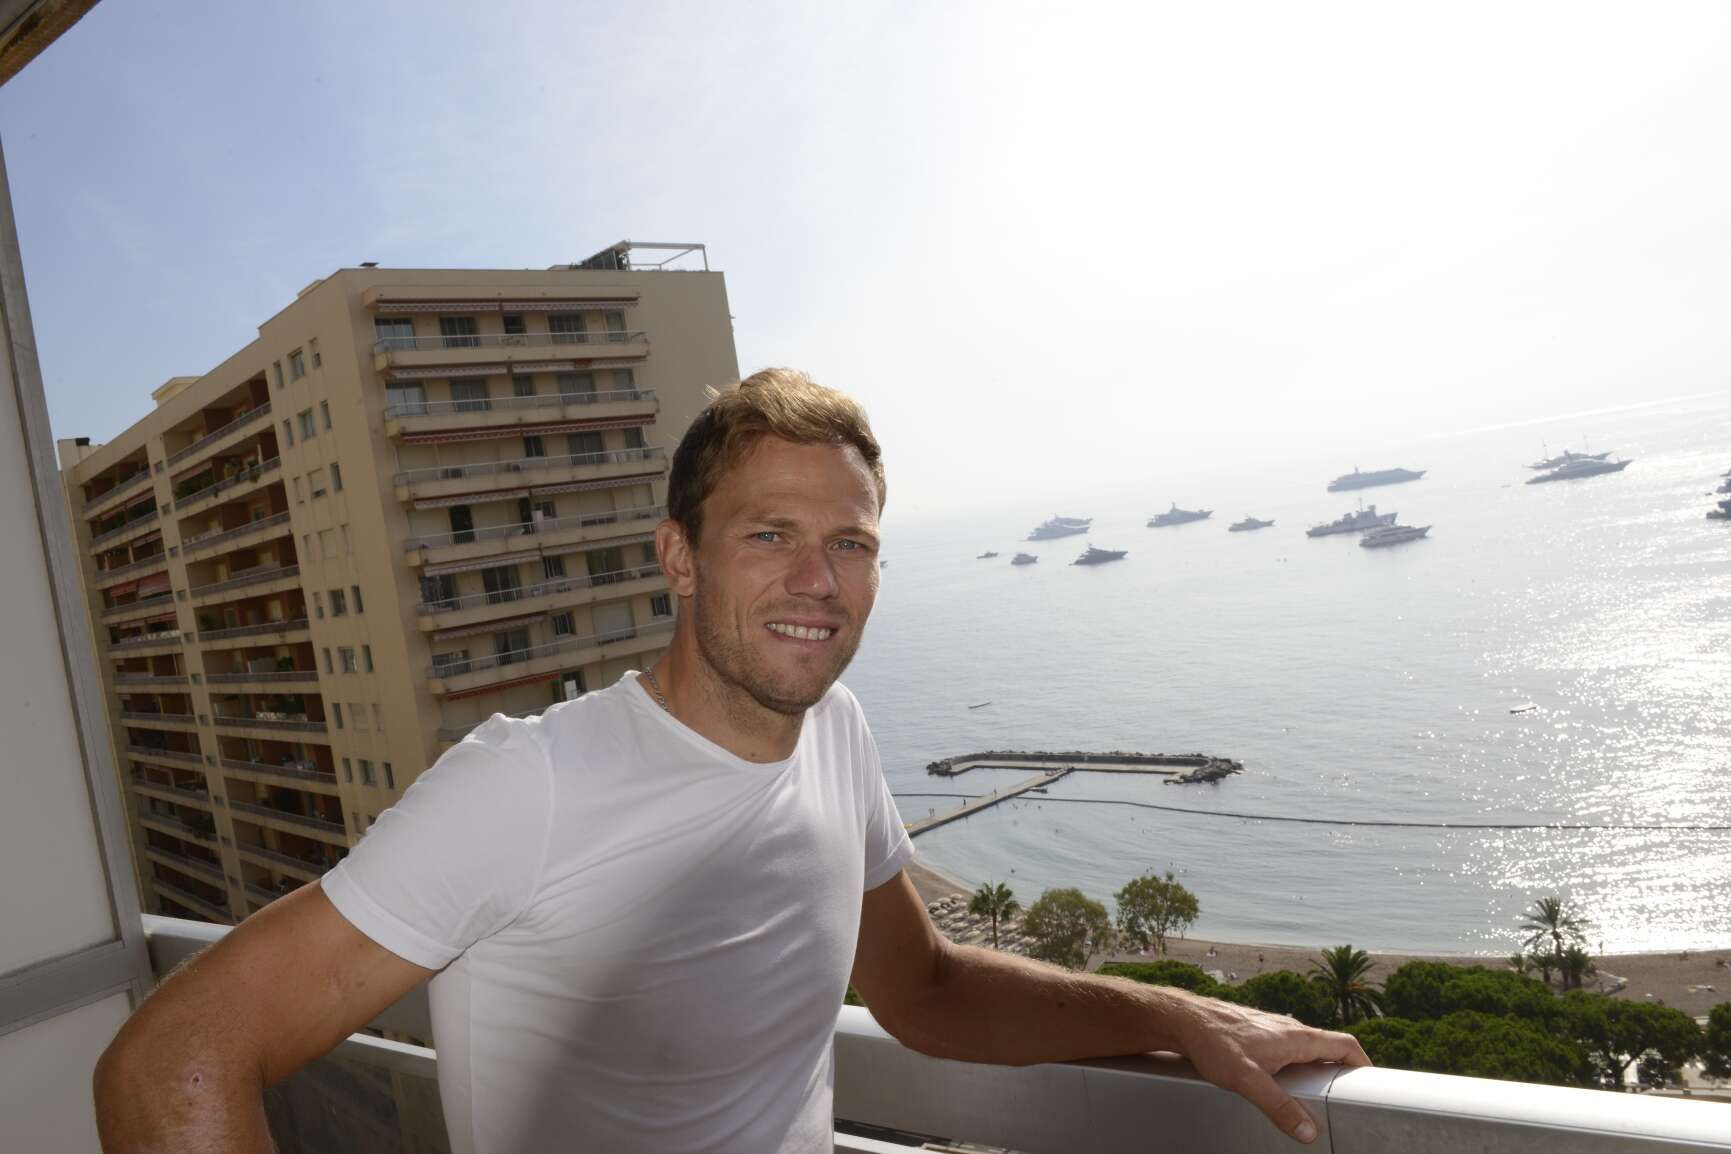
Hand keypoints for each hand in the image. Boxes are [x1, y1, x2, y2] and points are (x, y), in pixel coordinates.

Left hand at [1173, 997, 1369, 1142]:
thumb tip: (1308, 1131)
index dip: (1364, 1063)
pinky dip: (1297, 1063)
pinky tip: (1283, 1078)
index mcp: (1297, 1037)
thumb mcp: (1248, 1080)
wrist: (1183, 1019)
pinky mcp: (1258, 1032)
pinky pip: (1288, 1047)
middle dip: (1342, 1070)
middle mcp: (1289, 1028)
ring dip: (1318, 1067)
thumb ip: (1279, 1106)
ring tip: (1317, 1092)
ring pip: (1307, 1047)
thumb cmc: (1213, 1042)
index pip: (1345, 1044)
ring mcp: (1273, 1028)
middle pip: (1329, 1047)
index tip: (1372, 1083)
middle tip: (1345, 1095)